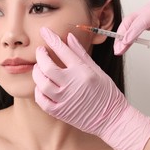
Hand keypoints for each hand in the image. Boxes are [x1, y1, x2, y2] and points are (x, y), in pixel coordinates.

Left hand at [32, 27, 149, 149]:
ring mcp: (65, 99)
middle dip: (41, 55)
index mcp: (83, 72)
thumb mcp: (96, 69)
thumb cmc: (106, 93)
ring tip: (40, 67)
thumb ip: (80, 53)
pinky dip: (38, 91)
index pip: (63, 50)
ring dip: (37, 72)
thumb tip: (69, 36)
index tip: (44, 31)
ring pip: (42, 83)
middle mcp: (73, 84)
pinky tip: (42, 85)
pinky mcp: (60, 112)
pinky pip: (41, 100)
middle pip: (47, 66)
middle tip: (41, 51)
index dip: (51, 38)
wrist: (112, 119)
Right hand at [113, 0, 149, 58]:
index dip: (133, 31)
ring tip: (119, 50)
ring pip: (130, 22)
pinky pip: (134, 25)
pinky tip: (124, 44)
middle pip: (132, 19)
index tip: (126, 43)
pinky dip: (128, 34)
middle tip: (118, 50)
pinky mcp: (149, 17)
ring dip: (123, 35)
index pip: (144, 19)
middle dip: (123, 34)